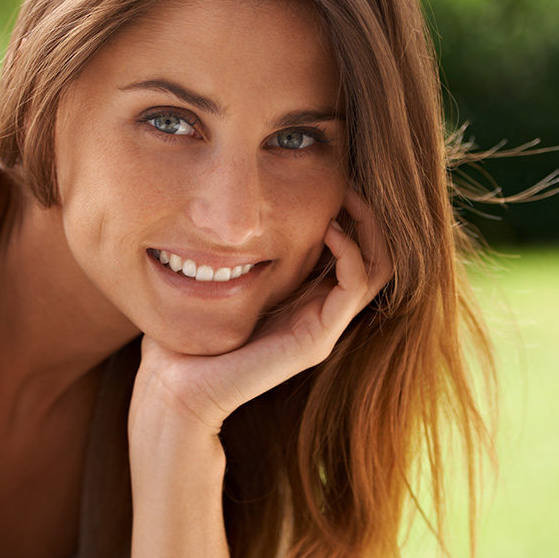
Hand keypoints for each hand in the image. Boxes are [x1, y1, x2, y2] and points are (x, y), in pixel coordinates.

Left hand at [128, 188, 393, 458]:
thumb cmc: (192, 328)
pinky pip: (355, 286)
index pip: (360, 247)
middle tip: (350, 179)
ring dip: (368, 225)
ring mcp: (325, 326)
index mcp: (308, 296)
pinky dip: (350, 251)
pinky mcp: (316, 338)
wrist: (178, 382)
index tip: (338, 174)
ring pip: (379, 267)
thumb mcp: (226, 274)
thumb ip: (245, 247)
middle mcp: (324, 311)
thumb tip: (244, 202)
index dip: (356, 209)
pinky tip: (328, 229)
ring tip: (346, 196)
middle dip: (370, 212)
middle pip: (380, 253)